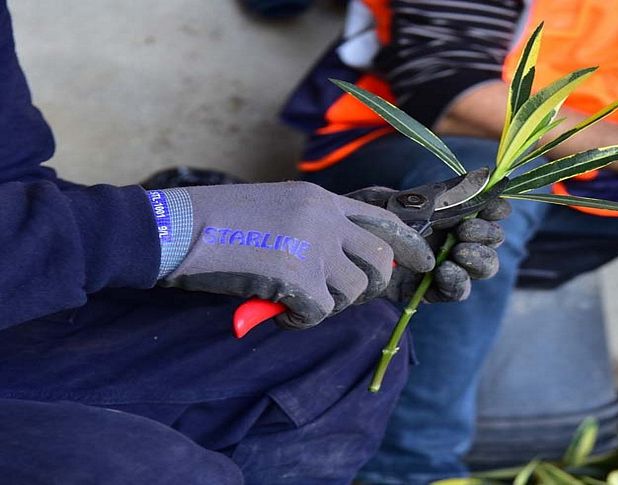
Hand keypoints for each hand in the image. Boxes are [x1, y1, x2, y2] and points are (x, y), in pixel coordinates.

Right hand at [160, 182, 433, 328]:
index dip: (410, 245)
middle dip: (371, 286)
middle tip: (341, 296)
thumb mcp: (278, 209)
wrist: (175, 228)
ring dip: (329, 305)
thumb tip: (349, 264)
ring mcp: (312, 245)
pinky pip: (320, 312)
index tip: (424, 263)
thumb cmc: (219, 222)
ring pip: (353, 291)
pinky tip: (277, 310)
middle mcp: (324, 218)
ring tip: (295, 299)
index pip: (384, 221)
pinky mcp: (295, 275)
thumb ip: (316, 228)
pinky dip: (300, 319)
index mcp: (321, 199)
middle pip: (380, 260)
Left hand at [346, 187, 510, 302]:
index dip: (495, 208)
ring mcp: (442, 264)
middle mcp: (449, 237)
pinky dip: (457, 282)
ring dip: (479, 259)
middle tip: (465, 231)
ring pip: (481, 266)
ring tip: (460, 252)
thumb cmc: (353, 218)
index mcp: (445, 211)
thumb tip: (463, 187)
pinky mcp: (427, 291)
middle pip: (490, 239)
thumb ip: (422, 197)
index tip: (495, 206)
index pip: (483, 208)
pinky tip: (445, 272)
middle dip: (486, 234)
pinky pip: (455, 291)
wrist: (329, 250)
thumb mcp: (384, 201)